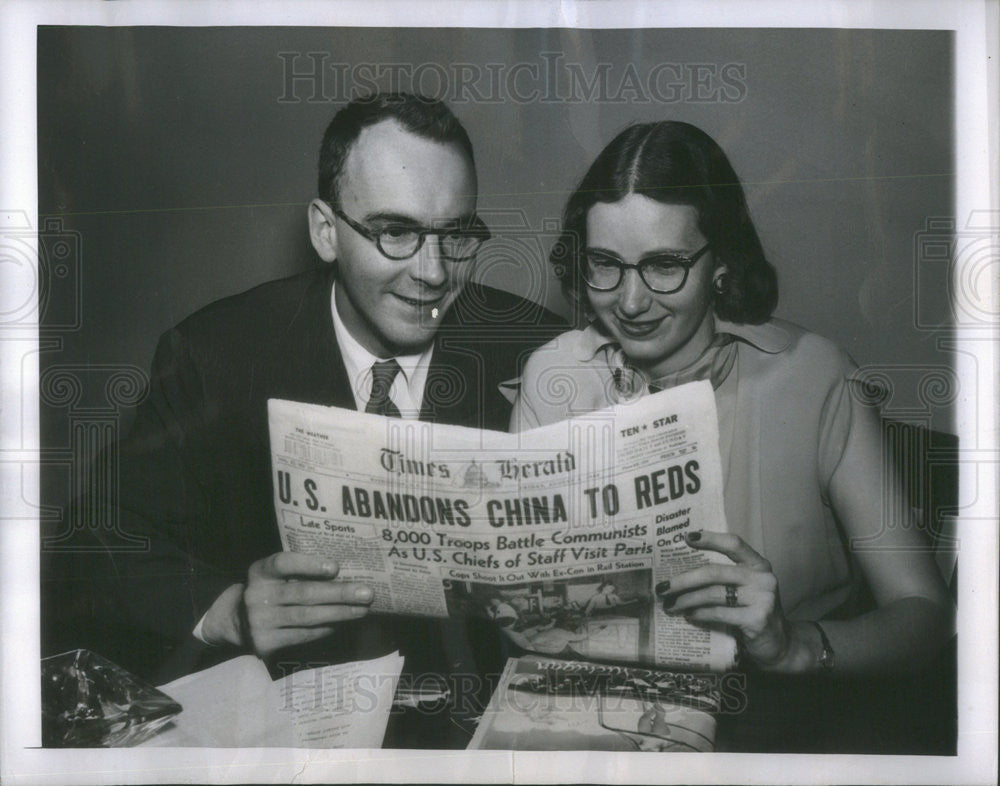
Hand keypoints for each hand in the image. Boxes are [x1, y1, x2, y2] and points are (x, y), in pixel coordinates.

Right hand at [202, 552, 373, 658]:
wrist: (237, 621)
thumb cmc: (271, 590)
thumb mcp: (276, 575)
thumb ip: (300, 571)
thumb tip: (347, 573)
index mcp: (260, 571)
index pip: (283, 563)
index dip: (309, 564)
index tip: (335, 568)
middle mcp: (256, 595)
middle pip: (303, 593)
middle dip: (339, 593)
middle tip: (366, 593)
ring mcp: (259, 622)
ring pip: (307, 617)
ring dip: (339, 614)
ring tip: (362, 610)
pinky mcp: (266, 643)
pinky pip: (303, 636)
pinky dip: (325, 629)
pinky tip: (342, 624)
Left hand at [656, 530, 790, 668]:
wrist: (779, 644)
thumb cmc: (753, 611)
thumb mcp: (744, 589)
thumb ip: (724, 578)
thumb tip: (681, 573)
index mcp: (758, 564)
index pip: (733, 544)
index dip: (710, 539)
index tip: (686, 537)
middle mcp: (762, 578)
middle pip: (714, 572)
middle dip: (683, 580)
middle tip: (662, 588)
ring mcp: (762, 598)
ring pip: (713, 594)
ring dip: (687, 600)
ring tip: (670, 605)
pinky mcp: (758, 619)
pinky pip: (719, 613)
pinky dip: (700, 614)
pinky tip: (689, 616)